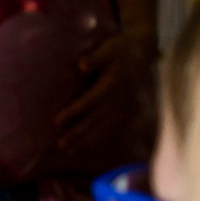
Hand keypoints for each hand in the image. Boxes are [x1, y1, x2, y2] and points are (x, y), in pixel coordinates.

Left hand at [50, 20, 156, 165]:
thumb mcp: (108, 49)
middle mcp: (120, 98)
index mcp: (113, 83)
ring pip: (105, 128)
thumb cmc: (119, 49)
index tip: (57, 122)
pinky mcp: (129, 111)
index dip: (74, 112)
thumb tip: (82, 65)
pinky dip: (101, 139)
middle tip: (61, 145)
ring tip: (69, 151)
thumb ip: (96, 58)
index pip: (91, 101)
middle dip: (79, 133)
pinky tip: (88, 150)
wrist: (143, 51)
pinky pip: (114, 129)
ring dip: (87, 140)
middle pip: (97, 119)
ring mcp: (126, 106)